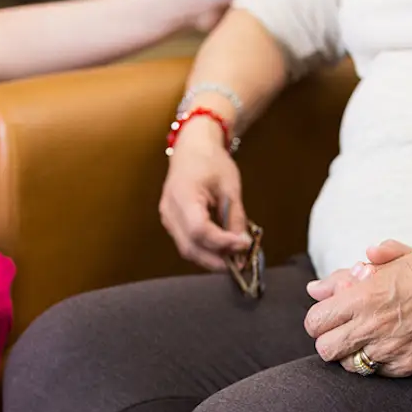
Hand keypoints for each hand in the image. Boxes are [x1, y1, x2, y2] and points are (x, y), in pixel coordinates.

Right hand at [159, 118, 250, 270]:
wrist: (192, 148)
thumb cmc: (211, 161)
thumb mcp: (230, 187)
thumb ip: (235, 218)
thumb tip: (242, 245)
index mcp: (184, 195)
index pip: (199, 230)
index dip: (222, 243)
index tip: (243, 245)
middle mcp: (170, 210)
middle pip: (190, 247)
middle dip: (217, 260)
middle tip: (240, 263)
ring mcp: (167, 218)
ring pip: (187, 249)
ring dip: (211, 258)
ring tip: (234, 259)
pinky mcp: (172, 222)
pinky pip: (187, 243)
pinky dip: (205, 250)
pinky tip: (222, 251)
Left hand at [193, 0, 303, 31]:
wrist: (198, 7)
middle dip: (298, 3)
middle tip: (321, 10)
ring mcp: (251, 9)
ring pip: (274, 14)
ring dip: (286, 21)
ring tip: (307, 28)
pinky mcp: (243, 24)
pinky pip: (261, 28)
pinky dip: (271, 31)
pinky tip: (282, 40)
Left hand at [305, 249, 411, 376]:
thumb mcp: (378, 264)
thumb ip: (341, 276)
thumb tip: (313, 289)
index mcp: (358, 298)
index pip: (315, 322)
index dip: (317, 321)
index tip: (326, 319)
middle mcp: (370, 325)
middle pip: (325, 349)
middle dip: (328, 341)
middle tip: (340, 333)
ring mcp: (389, 348)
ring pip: (349, 366)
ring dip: (351, 354)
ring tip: (363, 340)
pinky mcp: (407, 365)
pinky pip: (377, 374)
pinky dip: (377, 364)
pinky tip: (385, 348)